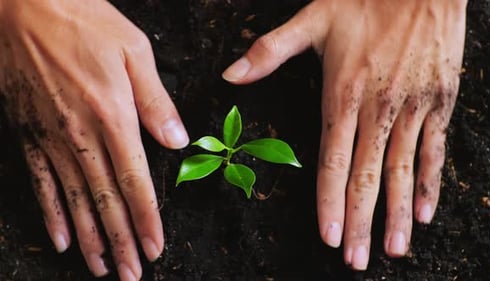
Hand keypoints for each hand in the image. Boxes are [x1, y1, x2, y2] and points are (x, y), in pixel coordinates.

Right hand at [0, 0, 188, 279]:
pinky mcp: (29, 134)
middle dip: (121, 242)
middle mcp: (82, 137)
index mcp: (113, 117)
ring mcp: (52, 139)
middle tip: (131, 274)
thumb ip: (156, 101)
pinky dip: (52, 214)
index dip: (146, 219)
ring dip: (91, 239)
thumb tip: (178, 141)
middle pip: (106, 201)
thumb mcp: (134, 51)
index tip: (154, 247)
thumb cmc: (83, 21)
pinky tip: (61, 240)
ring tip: (102, 269)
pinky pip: (41, 184)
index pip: (136, 182)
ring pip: (75, 201)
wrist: (22, 5)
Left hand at [222, 0, 466, 269]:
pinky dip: (430, 182)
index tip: (330, 236)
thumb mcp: (313, 19)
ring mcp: (412, 107)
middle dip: (361, 222)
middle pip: (366, 175)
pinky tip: (426, 212)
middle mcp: (378, 108)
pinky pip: (434, 149)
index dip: (329, 201)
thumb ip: (270, 51)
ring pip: (402, 170)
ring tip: (394, 249)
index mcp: (343, 94)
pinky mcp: (439, 100)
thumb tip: (229, 75)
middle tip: (358, 260)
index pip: (332, 160)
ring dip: (397, 213)